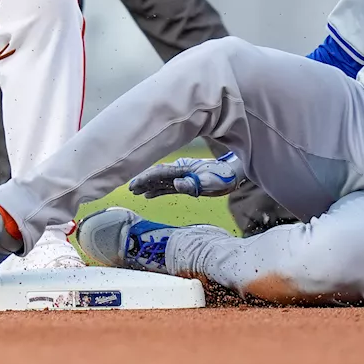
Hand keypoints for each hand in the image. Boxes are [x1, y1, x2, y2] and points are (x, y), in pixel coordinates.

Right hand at [128, 153, 244, 198]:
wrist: (233, 174)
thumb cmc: (223, 177)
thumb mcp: (210, 182)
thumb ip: (193, 183)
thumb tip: (176, 185)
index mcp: (183, 168)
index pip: (161, 172)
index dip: (147, 178)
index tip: (135, 184)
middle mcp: (180, 170)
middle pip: (157, 174)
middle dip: (143, 180)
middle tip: (130, 188)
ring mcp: (182, 175)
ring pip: (160, 180)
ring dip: (147, 185)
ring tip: (134, 191)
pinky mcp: (185, 182)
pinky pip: (167, 186)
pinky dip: (156, 190)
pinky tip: (148, 195)